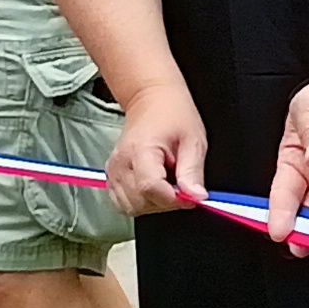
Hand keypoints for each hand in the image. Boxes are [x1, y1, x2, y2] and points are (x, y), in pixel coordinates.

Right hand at [105, 86, 210, 214]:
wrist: (151, 100)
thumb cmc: (173, 114)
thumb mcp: (193, 140)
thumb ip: (193, 171)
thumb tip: (196, 197)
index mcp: (141, 150)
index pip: (150, 188)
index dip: (173, 199)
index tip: (190, 196)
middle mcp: (121, 163)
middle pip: (140, 202)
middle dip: (165, 203)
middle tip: (182, 188)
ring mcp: (113, 171)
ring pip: (131, 207)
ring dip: (153, 204)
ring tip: (168, 185)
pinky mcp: (112, 176)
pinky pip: (123, 202)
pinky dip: (141, 202)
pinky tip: (155, 188)